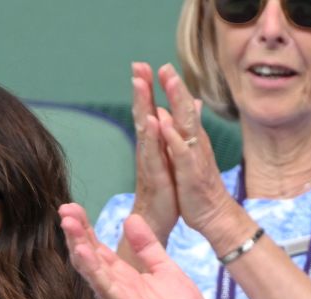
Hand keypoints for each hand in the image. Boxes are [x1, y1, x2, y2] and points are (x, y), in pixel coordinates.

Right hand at [60, 203, 226, 298]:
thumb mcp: (164, 269)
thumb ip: (147, 246)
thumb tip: (130, 217)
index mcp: (124, 278)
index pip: (98, 249)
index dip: (85, 229)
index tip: (71, 207)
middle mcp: (116, 289)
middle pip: (90, 257)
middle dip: (76, 233)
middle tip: (63, 208)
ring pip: (93, 271)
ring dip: (79, 247)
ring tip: (67, 224)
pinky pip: (107, 289)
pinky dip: (94, 270)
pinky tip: (83, 253)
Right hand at [128, 62, 179, 244]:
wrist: (157, 222)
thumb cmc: (164, 191)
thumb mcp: (170, 159)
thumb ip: (169, 134)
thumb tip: (173, 112)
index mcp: (153, 144)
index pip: (148, 111)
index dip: (146, 89)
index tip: (143, 65)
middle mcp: (148, 150)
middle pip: (142, 114)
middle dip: (140, 89)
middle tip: (137, 65)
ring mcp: (149, 162)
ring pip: (144, 129)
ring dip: (142, 105)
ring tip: (140, 83)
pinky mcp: (155, 177)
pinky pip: (153, 154)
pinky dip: (151, 136)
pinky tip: (151, 120)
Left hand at [155, 64, 245, 245]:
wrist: (214, 215)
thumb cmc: (199, 187)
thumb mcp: (191, 157)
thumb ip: (186, 133)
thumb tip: (180, 113)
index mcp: (191, 140)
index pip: (183, 109)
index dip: (174, 88)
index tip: (163, 67)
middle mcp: (195, 144)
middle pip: (185, 110)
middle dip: (176, 88)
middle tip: (166, 66)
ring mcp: (193, 157)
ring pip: (186, 126)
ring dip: (177, 104)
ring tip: (169, 84)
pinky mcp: (190, 174)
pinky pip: (181, 153)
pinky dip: (173, 138)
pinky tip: (165, 125)